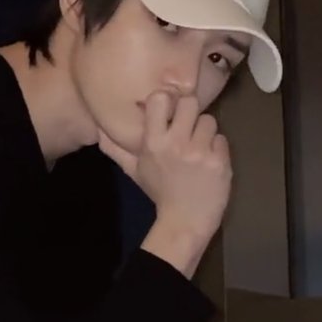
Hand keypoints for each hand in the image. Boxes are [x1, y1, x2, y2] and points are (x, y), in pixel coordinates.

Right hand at [98, 92, 232, 239]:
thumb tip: (99, 129)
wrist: (185, 221)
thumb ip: (116, 148)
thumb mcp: (133, 170)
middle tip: (188, 125)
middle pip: (190, 102)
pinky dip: (217, 148)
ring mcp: (200, 152)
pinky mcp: (219, 162)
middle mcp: (176, 143)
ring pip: (209, 120)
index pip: (160, 99)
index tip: (169, 109)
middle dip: (190, 112)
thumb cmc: (159, 191)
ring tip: (200, 146)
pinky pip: (222, 139)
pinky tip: (210, 160)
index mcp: (153, 142)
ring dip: (205, 132)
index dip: (167, 99)